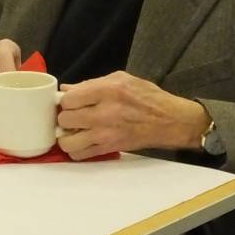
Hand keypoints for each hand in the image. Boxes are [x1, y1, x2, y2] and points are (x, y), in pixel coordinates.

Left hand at [55, 71, 210, 160]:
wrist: (169, 121)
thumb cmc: (147, 97)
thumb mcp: (121, 79)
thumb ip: (91, 84)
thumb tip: (66, 88)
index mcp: (108, 91)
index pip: (69, 98)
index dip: (66, 100)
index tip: (71, 101)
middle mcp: (105, 113)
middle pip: (65, 119)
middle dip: (65, 117)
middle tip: (72, 115)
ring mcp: (106, 134)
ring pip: (68, 142)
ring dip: (67, 136)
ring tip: (73, 131)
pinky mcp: (110, 148)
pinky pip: (80, 155)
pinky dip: (76, 150)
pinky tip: (82, 141)